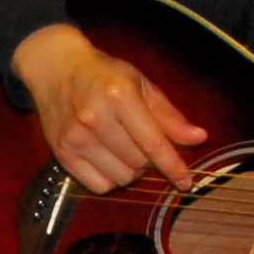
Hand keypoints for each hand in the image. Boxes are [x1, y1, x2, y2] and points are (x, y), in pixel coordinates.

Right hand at [11, 23, 206, 192]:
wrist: (55, 68)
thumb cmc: (102, 75)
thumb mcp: (140, 85)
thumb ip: (169, 115)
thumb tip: (198, 138)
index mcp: (118, 95)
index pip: (152, 143)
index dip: (173, 166)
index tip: (186, 182)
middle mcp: (94, 117)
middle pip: (138, 163)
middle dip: (149, 161)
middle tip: (144, 145)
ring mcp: (75, 137)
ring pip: (120, 177)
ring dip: (131, 172)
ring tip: (125, 150)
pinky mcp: (62, 153)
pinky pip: (98, 185)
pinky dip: (110, 179)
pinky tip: (108, 160)